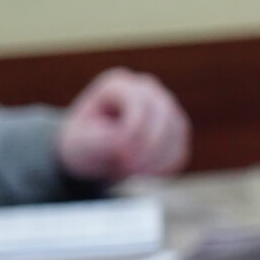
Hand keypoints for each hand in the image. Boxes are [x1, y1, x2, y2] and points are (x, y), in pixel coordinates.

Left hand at [55, 69, 190, 183]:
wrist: (90, 155)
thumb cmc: (81, 143)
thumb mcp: (80, 140)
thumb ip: (102, 139)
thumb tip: (127, 143)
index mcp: (117, 85)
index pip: (139, 102)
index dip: (134, 130)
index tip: (120, 155)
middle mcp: (146, 90)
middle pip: (164, 113)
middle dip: (149, 146)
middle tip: (129, 169)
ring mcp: (165, 108)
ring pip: (177, 131)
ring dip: (157, 159)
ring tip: (133, 174)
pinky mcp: (175, 131)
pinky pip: (180, 150)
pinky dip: (164, 167)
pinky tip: (144, 174)